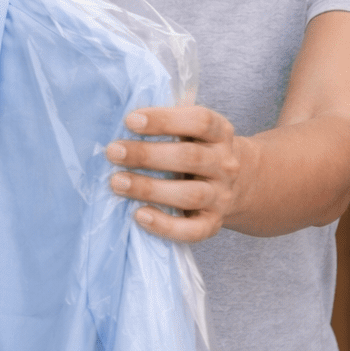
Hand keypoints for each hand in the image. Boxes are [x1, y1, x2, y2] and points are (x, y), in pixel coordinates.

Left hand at [105, 105, 247, 242]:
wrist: (236, 186)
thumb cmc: (196, 152)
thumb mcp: (191, 133)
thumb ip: (165, 127)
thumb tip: (121, 125)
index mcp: (220, 134)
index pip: (200, 121)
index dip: (164, 119)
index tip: (130, 120)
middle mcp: (225, 165)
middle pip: (190, 158)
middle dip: (147, 155)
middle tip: (114, 152)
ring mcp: (221, 196)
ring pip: (190, 194)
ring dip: (150, 188)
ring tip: (117, 182)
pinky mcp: (213, 224)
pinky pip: (193, 231)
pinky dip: (165, 226)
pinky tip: (139, 215)